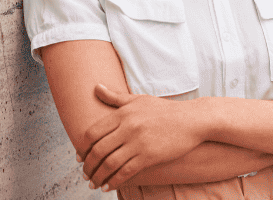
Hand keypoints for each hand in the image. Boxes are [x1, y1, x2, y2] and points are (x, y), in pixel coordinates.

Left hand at [78, 84, 204, 191]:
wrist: (192, 120)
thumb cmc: (165, 110)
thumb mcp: (139, 99)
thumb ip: (115, 97)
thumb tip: (96, 87)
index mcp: (123, 113)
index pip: (92, 132)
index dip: (82, 147)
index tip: (80, 157)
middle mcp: (128, 127)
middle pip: (98, 150)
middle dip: (88, 166)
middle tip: (86, 174)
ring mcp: (138, 142)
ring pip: (109, 164)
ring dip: (98, 176)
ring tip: (94, 183)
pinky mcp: (149, 156)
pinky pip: (125, 172)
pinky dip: (113, 181)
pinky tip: (108, 186)